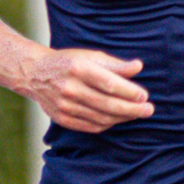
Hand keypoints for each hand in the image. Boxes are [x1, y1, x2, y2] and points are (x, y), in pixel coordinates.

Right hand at [31, 48, 153, 133]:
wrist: (34, 73)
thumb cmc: (69, 62)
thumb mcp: (91, 56)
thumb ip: (115, 65)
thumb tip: (138, 67)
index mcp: (78, 68)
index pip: (110, 84)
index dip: (130, 92)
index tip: (144, 95)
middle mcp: (70, 88)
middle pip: (107, 104)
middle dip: (132, 109)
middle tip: (149, 109)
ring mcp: (64, 106)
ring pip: (101, 118)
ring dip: (122, 118)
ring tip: (136, 114)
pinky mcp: (62, 118)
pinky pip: (91, 126)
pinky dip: (108, 124)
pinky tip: (118, 119)